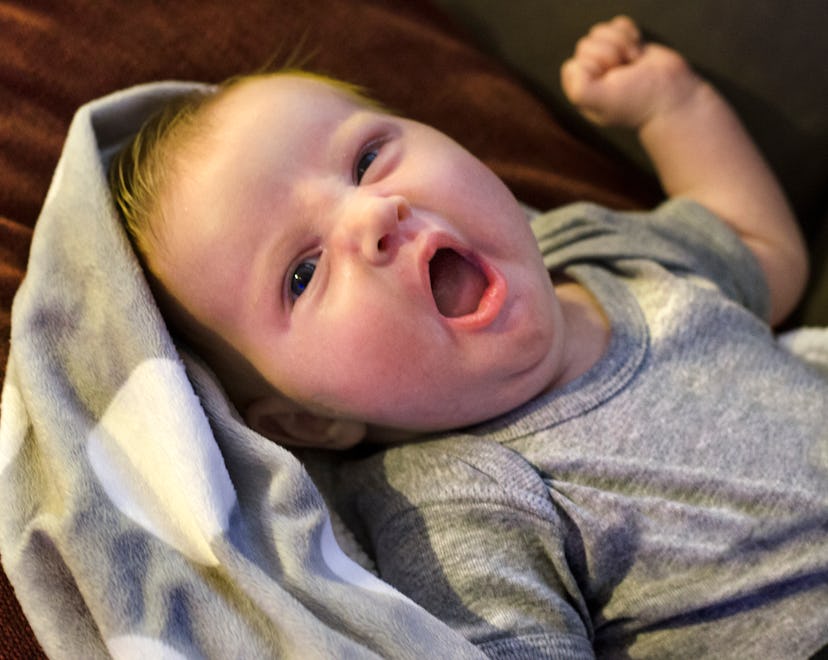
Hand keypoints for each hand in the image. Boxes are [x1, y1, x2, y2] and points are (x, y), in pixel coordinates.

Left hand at [561, 16, 702, 129]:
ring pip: (600, 32)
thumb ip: (580, 89)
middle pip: (586, 45)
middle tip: (626, 72)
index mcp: (580, 92)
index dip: (594, 67)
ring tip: (633, 62)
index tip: (612, 80)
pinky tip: (638, 52)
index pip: (573, 65)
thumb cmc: (638, 100)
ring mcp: (608, 59)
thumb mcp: (603, 101)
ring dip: (621, 43)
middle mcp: (591, 75)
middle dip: (610, 54)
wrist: (674, 96)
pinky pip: (617, 24)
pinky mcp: (625, 45)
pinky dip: (629, 32)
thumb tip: (574, 64)